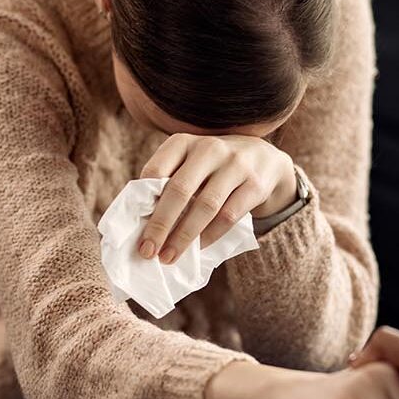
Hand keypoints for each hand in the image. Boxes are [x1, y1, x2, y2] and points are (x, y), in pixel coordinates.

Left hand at [137, 134, 297, 263]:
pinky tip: (198, 249)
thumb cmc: (213, 167)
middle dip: (160, 225)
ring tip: (169, 256)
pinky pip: (228, 216)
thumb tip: (141, 222)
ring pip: (205, 206)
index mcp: (183, 142)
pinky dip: (210, 236)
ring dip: (184, 236)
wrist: (264, 159)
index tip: (135, 229)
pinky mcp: (255, 184)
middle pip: (179, 190)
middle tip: (147, 251)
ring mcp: (235, 165)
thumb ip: (168, 182)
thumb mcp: (189, 163)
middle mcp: (209, 148)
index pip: (155, 170)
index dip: (142, 201)